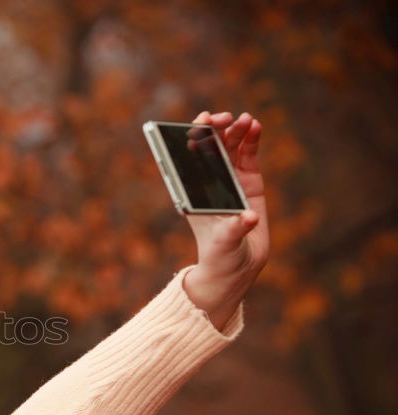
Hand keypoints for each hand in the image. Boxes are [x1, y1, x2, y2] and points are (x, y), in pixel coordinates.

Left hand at [181, 110, 268, 329]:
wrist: (237, 266)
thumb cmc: (221, 256)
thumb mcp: (224, 245)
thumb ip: (233, 230)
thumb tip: (247, 218)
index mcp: (193, 192)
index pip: (189, 159)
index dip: (193, 138)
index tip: (199, 123)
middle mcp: (208, 182)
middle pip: (209, 148)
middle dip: (214, 129)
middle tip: (223, 118)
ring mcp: (229, 179)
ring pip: (229, 147)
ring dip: (235, 131)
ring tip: (245, 120)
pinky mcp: (249, 182)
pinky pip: (248, 155)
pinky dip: (251, 140)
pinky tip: (255, 126)